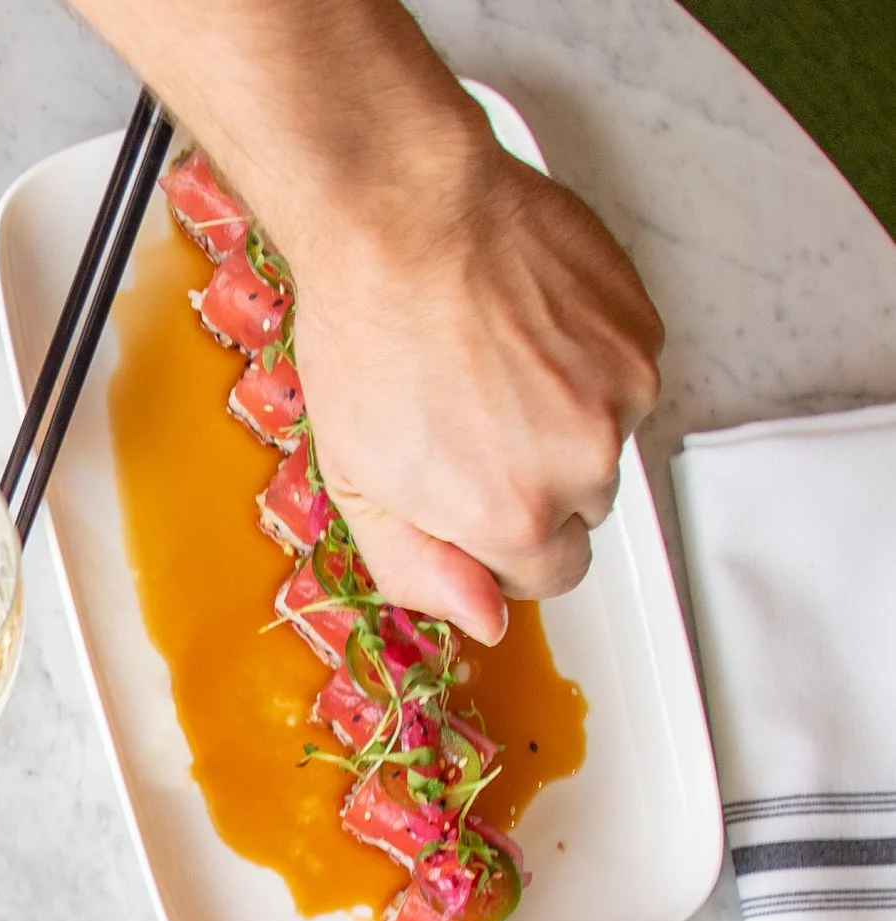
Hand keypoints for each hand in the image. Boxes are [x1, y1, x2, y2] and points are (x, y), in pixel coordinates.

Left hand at [285, 133, 663, 642]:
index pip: (548, 576)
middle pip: (581, 509)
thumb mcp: (360, 487)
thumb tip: (488, 625)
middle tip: (468, 424)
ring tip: (490, 368)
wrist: (404, 213)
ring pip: (606, 440)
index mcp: (513, 516)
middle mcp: (584, 460)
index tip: (467, 503)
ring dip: (561, 419)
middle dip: (531, 483)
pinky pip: (622, 374)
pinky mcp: (642, 327)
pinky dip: (583, 362)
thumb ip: (420, 571)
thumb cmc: (367, 337)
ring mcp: (622, 389)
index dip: (500, 544)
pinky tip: (521, 329)